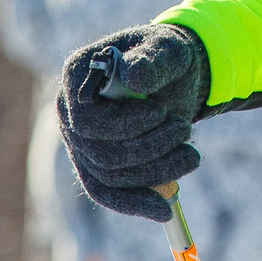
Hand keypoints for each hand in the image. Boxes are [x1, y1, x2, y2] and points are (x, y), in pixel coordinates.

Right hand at [56, 24, 209, 221]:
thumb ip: (153, 59)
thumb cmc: (167, 57)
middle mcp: (69, 113)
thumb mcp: (169, 49)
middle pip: (99, 152)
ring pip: (109, 176)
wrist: (174, 76)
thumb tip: (133, 77)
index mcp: (77, 76)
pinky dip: (137, 203)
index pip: (87, 117)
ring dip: (154, 172)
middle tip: (185, 130)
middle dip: (147, 149)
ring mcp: (80, 143)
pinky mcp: (97, 166)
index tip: (161, 112)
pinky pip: (110, 194)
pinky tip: (164, 211)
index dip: (124, 123)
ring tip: (192, 155)